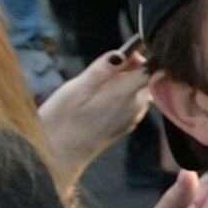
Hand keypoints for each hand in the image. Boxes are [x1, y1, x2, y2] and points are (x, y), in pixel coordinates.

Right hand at [34, 45, 154, 183]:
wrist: (58, 155)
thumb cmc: (62, 120)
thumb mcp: (77, 89)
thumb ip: (101, 71)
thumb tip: (121, 53)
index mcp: (125, 95)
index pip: (150, 69)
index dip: (141, 56)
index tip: (125, 53)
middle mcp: (136, 107)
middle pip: (145, 77)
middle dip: (129, 68)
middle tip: (101, 71)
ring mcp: (133, 118)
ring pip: (138, 89)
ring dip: (123, 82)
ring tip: (96, 88)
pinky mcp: (126, 125)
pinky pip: (131, 102)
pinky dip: (120, 95)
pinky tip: (98, 101)